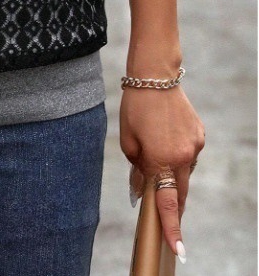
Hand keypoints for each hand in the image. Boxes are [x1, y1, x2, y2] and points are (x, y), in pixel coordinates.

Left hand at [120, 84, 205, 261]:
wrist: (155, 77)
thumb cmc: (135, 108)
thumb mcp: (127, 140)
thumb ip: (137, 169)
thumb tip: (143, 190)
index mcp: (161, 159)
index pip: (168, 202)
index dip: (172, 227)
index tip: (178, 250)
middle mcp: (183, 156)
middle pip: (179, 191)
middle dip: (171, 203)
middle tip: (162, 210)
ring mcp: (195, 146)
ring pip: (184, 172)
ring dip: (171, 171)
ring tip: (155, 147)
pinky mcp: (200, 136)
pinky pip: (189, 155)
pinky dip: (177, 154)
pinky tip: (166, 137)